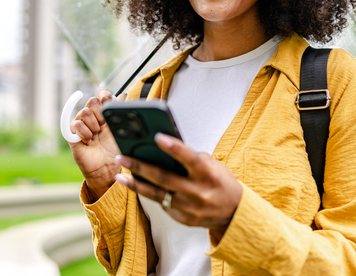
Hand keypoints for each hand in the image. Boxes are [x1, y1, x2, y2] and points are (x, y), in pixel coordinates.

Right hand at [69, 89, 122, 199]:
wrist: (107, 168)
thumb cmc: (115, 150)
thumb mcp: (120, 129)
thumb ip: (119, 112)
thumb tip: (123, 95)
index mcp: (104, 113)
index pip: (101, 94)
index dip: (104, 96)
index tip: (108, 104)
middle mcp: (92, 117)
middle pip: (92, 101)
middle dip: (101, 114)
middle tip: (104, 127)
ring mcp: (81, 124)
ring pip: (85, 112)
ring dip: (94, 126)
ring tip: (97, 137)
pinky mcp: (72, 134)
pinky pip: (76, 124)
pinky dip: (85, 133)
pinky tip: (89, 142)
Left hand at [114, 133, 242, 241]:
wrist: (235, 212)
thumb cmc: (221, 182)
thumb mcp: (213, 165)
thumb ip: (191, 159)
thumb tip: (165, 150)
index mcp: (208, 174)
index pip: (188, 158)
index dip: (173, 147)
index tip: (156, 137)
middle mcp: (198, 191)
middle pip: (164, 178)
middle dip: (140, 167)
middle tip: (121, 158)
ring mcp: (190, 208)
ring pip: (157, 195)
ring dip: (136, 185)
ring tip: (120, 176)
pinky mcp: (184, 219)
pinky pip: (163, 204)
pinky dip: (152, 195)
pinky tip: (139, 187)